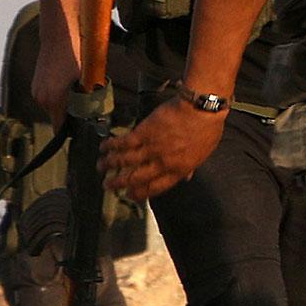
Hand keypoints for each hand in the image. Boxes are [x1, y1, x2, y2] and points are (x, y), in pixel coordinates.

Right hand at [30, 37, 78, 125]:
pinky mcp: (35, 85)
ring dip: (62, 103)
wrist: (59, 37)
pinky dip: (56, 95)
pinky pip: (47, 98)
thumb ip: (86, 101)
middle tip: (81, 102)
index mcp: (53, 100)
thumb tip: (91, 114)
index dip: (71, 129)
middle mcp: (41, 98)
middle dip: (68, 114)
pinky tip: (64, 82)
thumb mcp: (85, 80)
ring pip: (51, 108)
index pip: (59, 128)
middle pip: (56, 118)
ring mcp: (36, 91)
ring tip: (72, 88)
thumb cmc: (74, 56)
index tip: (80, 126)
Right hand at [103, 96, 225, 199]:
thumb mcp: (202, 154)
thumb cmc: (207, 130)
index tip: (130, 196)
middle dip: (120, 183)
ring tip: (99, 167)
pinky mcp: (143, 132)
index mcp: (177, 171)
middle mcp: (161, 163)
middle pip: (136, 178)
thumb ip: (190, 168)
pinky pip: (124, 142)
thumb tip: (186, 178)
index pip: (156, 187)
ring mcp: (151, 148)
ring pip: (125, 160)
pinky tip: (103, 147)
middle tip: (108, 186)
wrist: (200, 109)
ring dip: (110, 164)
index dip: (140, 193)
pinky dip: (111, 145)